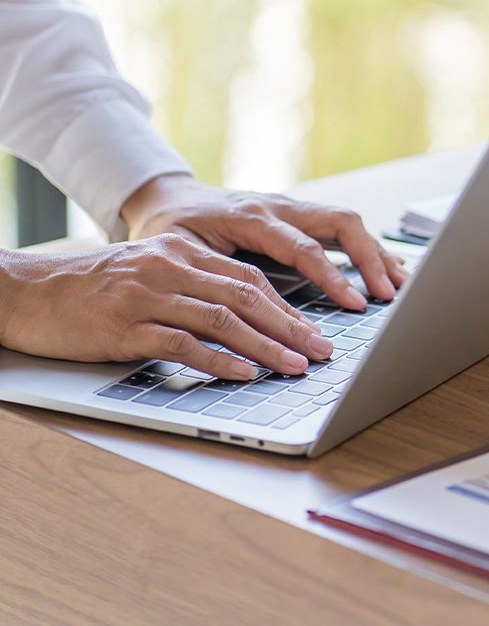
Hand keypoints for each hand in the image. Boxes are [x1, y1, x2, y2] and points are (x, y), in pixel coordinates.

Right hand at [0, 235, 331, 378]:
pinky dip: (218, 360)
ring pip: (222, 319)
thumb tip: (249, 323)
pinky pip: (182, 343)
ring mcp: (148, 295)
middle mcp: (171, 267)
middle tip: (322, 352)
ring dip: (266, 346)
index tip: (318, 331)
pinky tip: (244, 374)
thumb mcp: (150, 275)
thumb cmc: (91, 290)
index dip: (290, 306)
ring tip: (296, 366)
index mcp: (183, 252)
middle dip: (292, 327)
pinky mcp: (125, 325)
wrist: (24, 292)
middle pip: (247, 296)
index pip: (250, 278)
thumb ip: (195, 289)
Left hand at [121, 175, 408, 309]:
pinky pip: (341, 228)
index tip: (355, 304)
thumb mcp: (177, 253)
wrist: (165, 198)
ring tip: (400, 284)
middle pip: (341, 222)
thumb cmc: (168, 229)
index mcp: (251, 215)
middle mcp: (280, 206)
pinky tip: (386, 270)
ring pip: (348, 223)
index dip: (333, 277)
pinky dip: (366, 250)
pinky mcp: (299, 218)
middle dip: (370, 258)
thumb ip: (209, 279)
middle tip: (389, 294)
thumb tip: (240, 320)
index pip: (304, 247)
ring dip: (376, 253)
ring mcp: (293, 209)